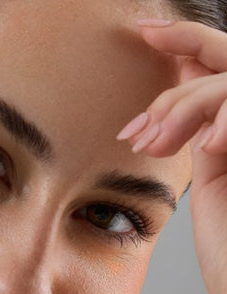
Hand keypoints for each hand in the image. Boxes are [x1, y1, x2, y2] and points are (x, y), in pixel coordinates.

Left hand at [118, 19, 226, 293]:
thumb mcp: (212, 196)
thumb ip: (199, 150)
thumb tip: (162, 120)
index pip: (217, 72)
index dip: (183, 47)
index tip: (141, 34)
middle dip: (183, 53)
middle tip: (141, 70)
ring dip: (190, 104)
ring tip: (155, 145)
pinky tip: (207, 145)